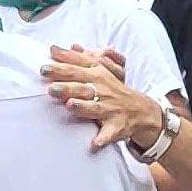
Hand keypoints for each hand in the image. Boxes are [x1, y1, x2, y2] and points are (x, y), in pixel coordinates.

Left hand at [42, 46, 167, 156]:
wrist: (141, 110)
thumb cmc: (114, 90)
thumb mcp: (104, 70)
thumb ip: (85, 58)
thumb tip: (72, 46)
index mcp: (99, 74)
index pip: (80, 64)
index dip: (66, 59)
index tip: (50, 54)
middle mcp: (104, 90)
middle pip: (83, 86)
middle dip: (68, 85)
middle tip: (51, 87)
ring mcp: (110, 109)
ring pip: (95, 108)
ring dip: (83, 107)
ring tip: (70, 105)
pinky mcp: (115, 126)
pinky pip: (108, 134)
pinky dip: (102, 139)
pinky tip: (92, 145)